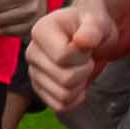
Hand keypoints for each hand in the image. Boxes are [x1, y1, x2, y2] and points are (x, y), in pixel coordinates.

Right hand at [25, 0, 128, 117]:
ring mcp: (34, 73)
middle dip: (84, 70)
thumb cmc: (92, 26)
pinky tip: (79, 83)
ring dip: (81, 85)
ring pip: (63, 95)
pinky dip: (75, 98)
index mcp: (40, 31)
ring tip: (81, 68)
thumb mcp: (97, 22)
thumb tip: (82, 42)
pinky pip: (60, 106)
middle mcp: (32, 53)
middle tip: (86, 57)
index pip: (62, 57)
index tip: (85, 45)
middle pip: (64, 79)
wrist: (89, 37)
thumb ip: (92, 29)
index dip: (82, 55)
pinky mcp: (41, 90)